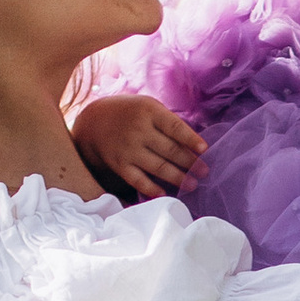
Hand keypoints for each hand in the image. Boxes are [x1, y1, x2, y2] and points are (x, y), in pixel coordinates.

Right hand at [74, 91, 205, 201]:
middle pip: (170, 150)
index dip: (190, 139)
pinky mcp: (120, 165)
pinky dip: (152, 189)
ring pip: (158, 167)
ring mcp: (129, 149)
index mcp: (149, 112)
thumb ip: (169, 122)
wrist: (94, 121)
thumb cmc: (131, 113)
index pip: (174, 127)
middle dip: (190, 163)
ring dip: (178, 178)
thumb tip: (195, 145)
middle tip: (205, 172)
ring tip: (193, 184)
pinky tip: (164, 194)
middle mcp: (139, 130)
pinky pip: (138, 180)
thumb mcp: (149, 106)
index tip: (205, 150)